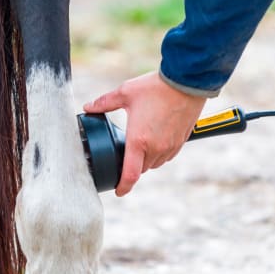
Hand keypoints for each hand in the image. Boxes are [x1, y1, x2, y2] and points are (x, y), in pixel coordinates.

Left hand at [84, 71, 205, 195]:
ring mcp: (170, 146)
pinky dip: (160, 153)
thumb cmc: (155, 87)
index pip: (130, 175)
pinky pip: (168, 156)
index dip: (122, 187)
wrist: (186, 82)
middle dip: (133, 165)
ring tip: (142, 143)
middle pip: (141, 169)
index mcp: (138, 141)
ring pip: (155, 163)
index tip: (118, 191)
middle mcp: (155, 148)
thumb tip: (88, 107)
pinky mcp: (181, 142)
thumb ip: (104, 103)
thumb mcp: (125, 93)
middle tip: (127, 152)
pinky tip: (156, 138)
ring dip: (147, 159)